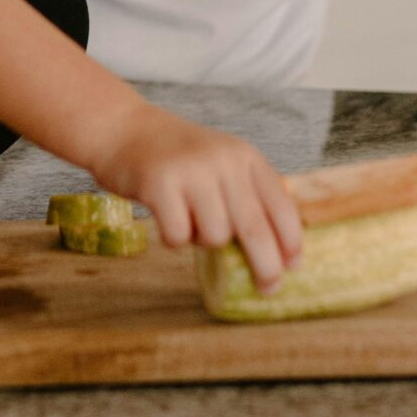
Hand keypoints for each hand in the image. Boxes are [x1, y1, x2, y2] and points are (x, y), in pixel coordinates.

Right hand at [91, 104, 303, 289]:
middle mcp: (223, 160)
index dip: (290, 241)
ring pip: (215, 236)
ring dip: (203, 241)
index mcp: (245, 156)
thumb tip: (276, 250)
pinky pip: (178, 236)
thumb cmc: (177, 156)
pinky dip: (173, 239)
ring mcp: (192, 171)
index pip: (280, 205)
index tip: (293, 267)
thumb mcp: (221, 162)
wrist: (123, 129)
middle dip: (265, 266)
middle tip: (267, 288)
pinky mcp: (160, 184)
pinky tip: (166, 218)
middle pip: (254, 228)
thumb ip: (246, 194)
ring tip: (188, 219)